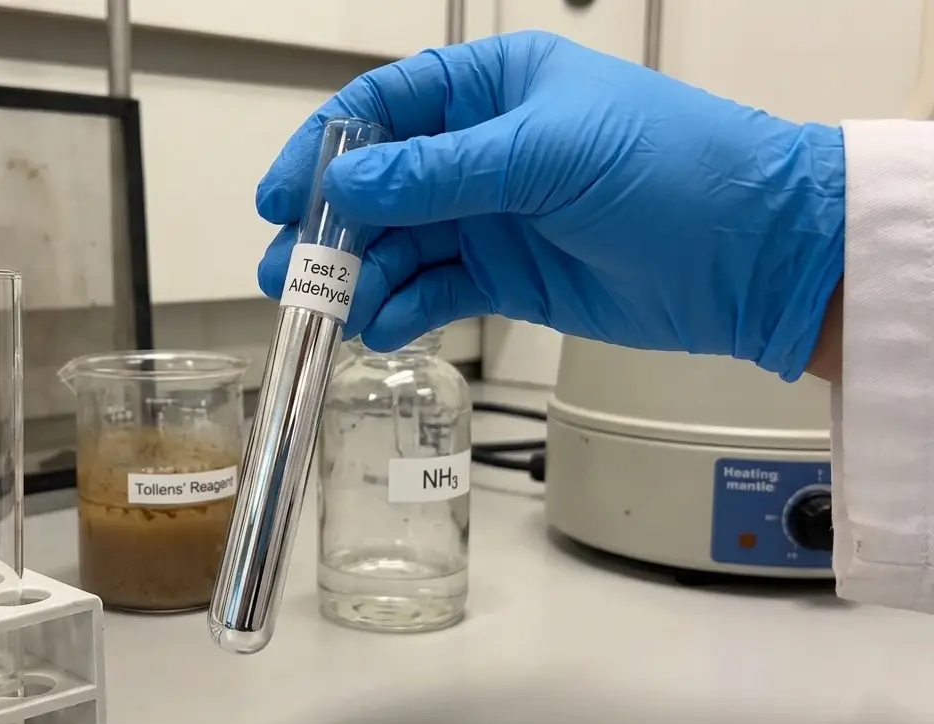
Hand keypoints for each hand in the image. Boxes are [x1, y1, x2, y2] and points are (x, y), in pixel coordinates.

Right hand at [256, 31, 844, 380]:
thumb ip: (438, 174)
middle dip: (330, 227)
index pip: (384, 109)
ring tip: (327, 310)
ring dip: (359, 276)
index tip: (281, 194)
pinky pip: (435, 290)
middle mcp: (482, 149)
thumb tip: (346, 182)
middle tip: (289, 269)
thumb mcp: (545, 155)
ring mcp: (491, 215)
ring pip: (400, 244)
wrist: (752, 257)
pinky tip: (381, 327)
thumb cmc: (673, 169)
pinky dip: (403, 310)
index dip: (324, 150)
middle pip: (379, 185)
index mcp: (492, 88)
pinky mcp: (505, 276)